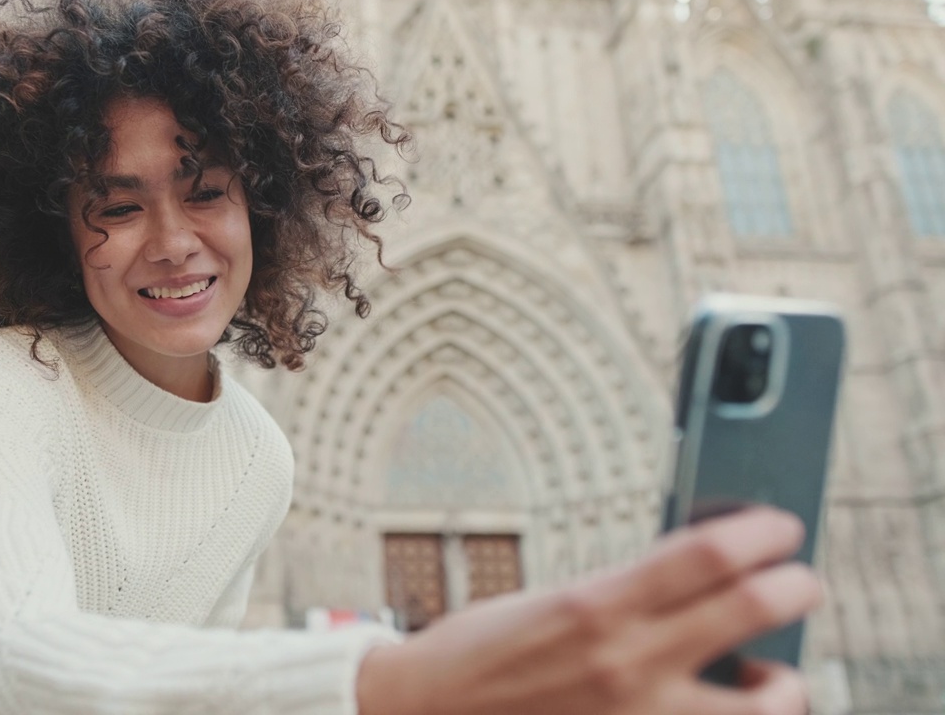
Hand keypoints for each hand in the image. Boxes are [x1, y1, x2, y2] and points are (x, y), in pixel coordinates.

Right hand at [356, 507, 818, 714]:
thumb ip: (623, 595)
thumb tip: (691, 581)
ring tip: (774, 677)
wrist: (424, 714)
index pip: (707, 554)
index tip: (779, 528)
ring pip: (766, 705)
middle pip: (751, 610)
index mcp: (598, 606)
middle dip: (795, 587)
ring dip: (786, 685)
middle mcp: (627, 661)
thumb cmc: (478, 657)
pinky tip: (728, 714)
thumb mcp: (549, 603)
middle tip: (800, 581)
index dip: (760, 533)